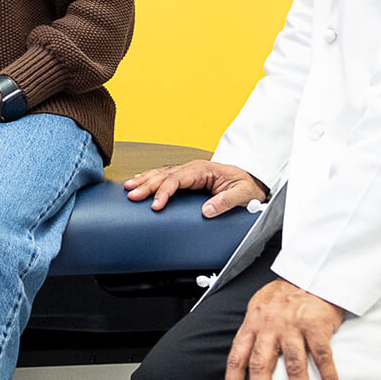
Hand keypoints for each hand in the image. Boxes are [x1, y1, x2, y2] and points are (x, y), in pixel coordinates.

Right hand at [124, 160, 267, 216]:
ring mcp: (188, 172)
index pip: (178, 179)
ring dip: (144, 180)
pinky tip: (140, 181)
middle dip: (147, 185)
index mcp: (203, 170)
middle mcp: (193, 169)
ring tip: (128, 187)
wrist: (252, 180)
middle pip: (164, 175)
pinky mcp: (187, 178)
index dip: (164, 191)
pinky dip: (150, 178)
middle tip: (132, 195)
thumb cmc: (247, 186)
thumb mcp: (243, 194)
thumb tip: (207, 210)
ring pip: (161, 174)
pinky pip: (165, 176)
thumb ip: (226, 201)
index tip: (156, 205)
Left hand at [226, 279, 345, 379]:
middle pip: (261, 367)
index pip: (236, 359)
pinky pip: (323, 357)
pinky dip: (329, 377)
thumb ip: (253, 333)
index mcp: (252, 325)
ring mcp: (293, 327)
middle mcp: (269, 328)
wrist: (311, 274)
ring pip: (293, 367)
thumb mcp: (258, 309)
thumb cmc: (284, 294)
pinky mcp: (316, 325)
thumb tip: (245, 360)